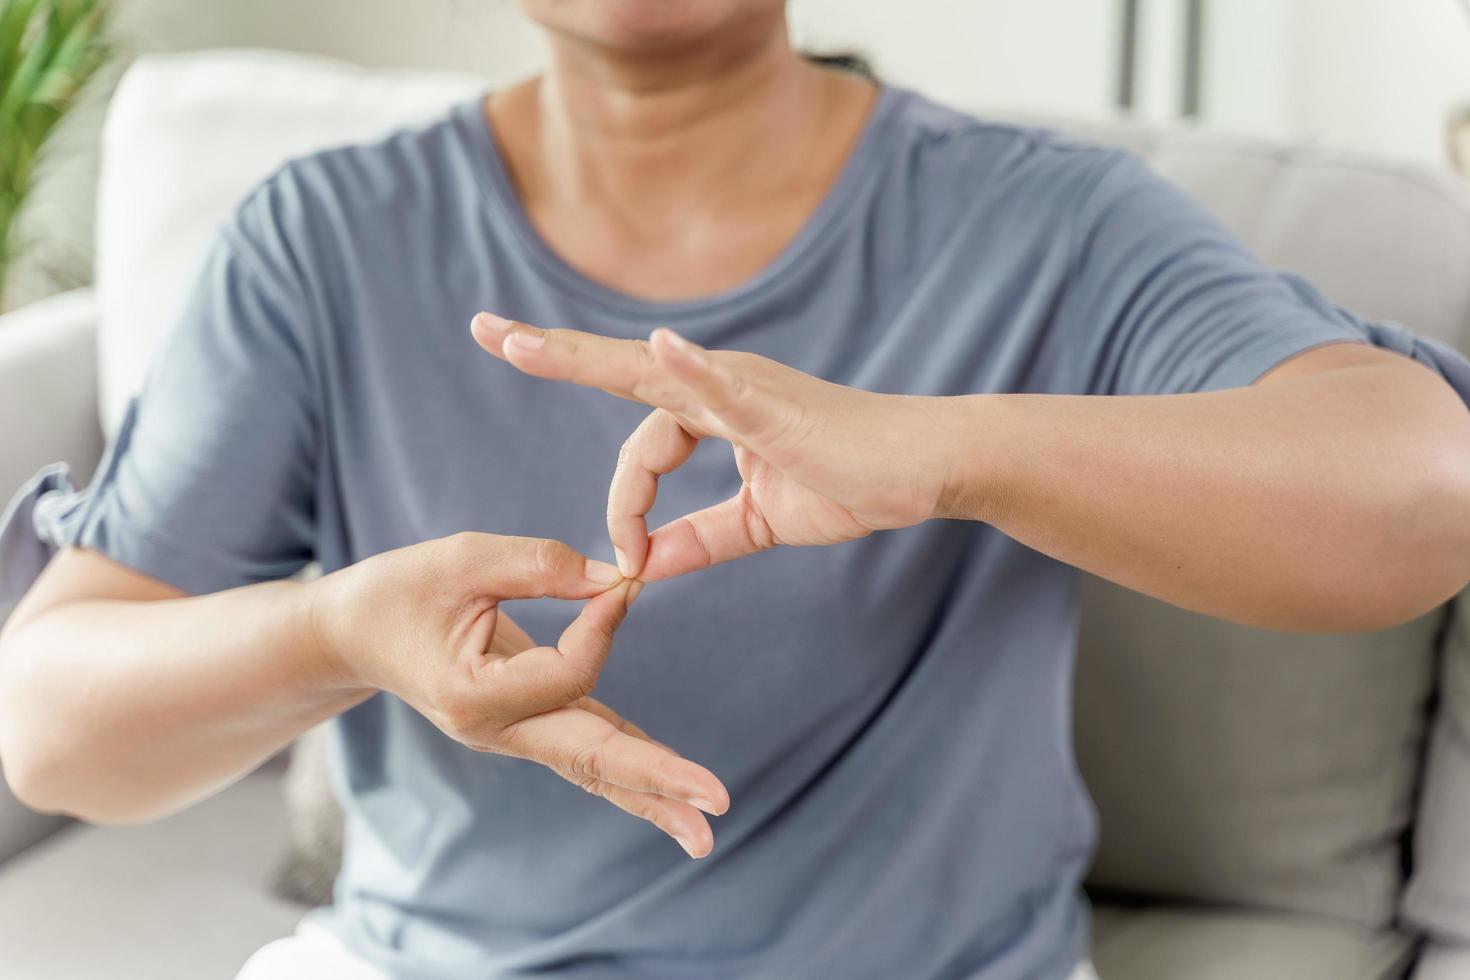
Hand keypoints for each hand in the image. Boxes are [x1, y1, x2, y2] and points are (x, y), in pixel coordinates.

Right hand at [308, 532, 728, 856]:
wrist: (354, 635)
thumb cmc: (400, 591)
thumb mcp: (463, 559)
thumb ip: (541, 564)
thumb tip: (619, 579)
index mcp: (473, 698)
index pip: (566, 673)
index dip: (603, 624)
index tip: (626, 579)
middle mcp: (496, 731)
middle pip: (589, 759)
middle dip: (657, 779)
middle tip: (716, 803)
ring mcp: (514, 737)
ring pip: (594, 768)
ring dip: (653, 797)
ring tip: (704, 834)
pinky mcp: (529, 725)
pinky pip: (589, 749)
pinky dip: (633, 767)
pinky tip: (673, 793)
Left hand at [472, 314, 952, 579]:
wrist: (926, 470)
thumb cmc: (854, 482)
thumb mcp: (762, 521)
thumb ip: (706, 538)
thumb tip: (649, 564)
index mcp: (716, 414)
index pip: (641, 448)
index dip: (624, 505)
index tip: (630, 562)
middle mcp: (722, 388)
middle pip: (621, 369)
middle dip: (551, 354)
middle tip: (486, 332)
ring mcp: (749, 390)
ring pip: (651, 370)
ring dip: (583, 356)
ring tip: (518, 345)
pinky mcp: (783, 408)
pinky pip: (729, 390)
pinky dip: (693, 371)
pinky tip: (656, 352)